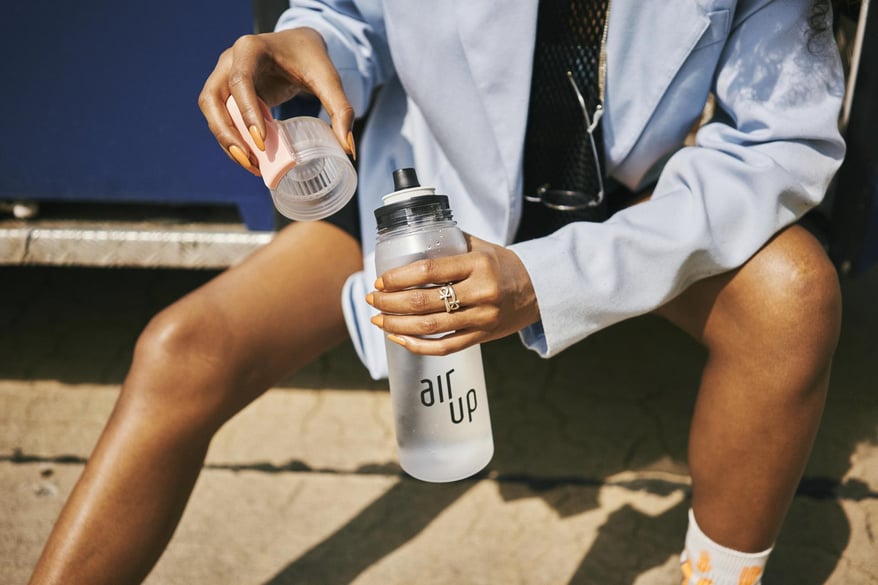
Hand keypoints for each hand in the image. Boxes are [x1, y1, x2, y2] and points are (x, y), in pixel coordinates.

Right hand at [198, 28, 355, 175]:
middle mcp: (230, 61)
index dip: (247, 112)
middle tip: (250, 160)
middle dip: (226, 133)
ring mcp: (223, 77)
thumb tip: (348, 149)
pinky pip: (221, 119)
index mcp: (250, 49)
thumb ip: (341, 109)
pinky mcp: (227, 94)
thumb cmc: (311, 58)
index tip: (261, 141)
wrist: (299, 46)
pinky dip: (232, 140)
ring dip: (226, 141)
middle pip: (212, 99)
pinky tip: (251, 160)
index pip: (240, 81)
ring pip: (211, 112)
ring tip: (252, 166)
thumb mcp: (328, 79)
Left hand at [367, 235, 540, 354]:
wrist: (539, 290)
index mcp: (478, 264)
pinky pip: (445, 347)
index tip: (381, 280)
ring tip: (377, 319)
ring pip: (430, 327)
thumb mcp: (481, 246)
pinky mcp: (482, 337)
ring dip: (397, 325)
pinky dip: (419, 346)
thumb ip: (450, 243)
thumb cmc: (503, 264)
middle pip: (424, 302)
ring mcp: (482, 318)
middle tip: (372, 298)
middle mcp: (481, 293)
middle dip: (391, 302)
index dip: (399, 278)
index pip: (429, 271)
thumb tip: (411, 238)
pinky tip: (399, 339)